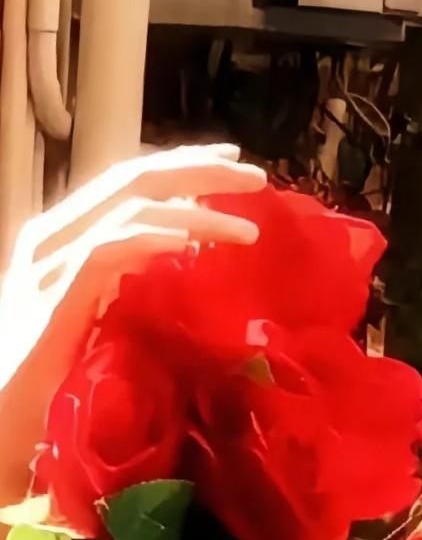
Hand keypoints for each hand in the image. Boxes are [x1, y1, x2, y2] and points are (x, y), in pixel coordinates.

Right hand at [0, 145, 266, 509]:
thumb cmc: (49, 376)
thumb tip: (179, 256)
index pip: (130, 183)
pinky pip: (105, 250)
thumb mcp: (97, 312)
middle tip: (255, 177)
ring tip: (247, 230)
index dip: (184, 167)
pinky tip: (187, 243)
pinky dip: (150, 239)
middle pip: (134, 181)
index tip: (234, 163)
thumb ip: (126, 278)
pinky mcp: (53, 295)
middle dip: (199, 172)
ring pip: (128, 208)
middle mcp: (54, 236)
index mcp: (66, 236)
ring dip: (194, 213)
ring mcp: (50, 263)